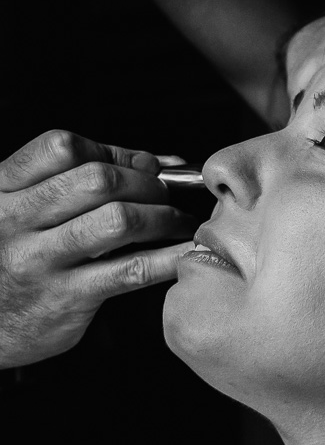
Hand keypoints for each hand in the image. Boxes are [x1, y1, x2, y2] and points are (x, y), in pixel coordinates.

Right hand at [0, 130, 197, 367]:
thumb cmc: (12, 260)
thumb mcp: (21, 212)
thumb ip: (72, 181)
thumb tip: (152, 162)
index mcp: (3, 189)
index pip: (61, 148)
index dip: (114, 151)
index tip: (142, 165)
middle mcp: (16, 219)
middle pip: (98, 180)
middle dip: (147, 185)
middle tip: (165, 197)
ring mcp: (41, 259)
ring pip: (119, 220)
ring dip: (163, 217)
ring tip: (178, 223)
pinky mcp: (68, 296)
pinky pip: (132, 270)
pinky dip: (169, 257)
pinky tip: (185, 253)